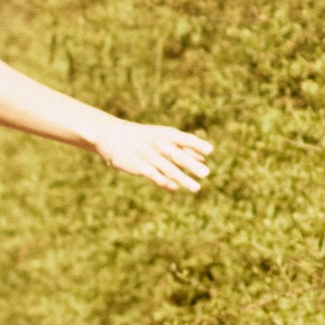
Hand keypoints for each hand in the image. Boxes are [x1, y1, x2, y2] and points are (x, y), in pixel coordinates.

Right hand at [95, 118, 212, 192]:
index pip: (185, 139)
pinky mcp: (138, 166)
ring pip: (168, 169)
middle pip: (178, 155)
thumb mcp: (164, 138)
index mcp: (167, 135)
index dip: (197, 145)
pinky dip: (163, 181)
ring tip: (197, 188)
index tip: (210, 151)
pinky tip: (174, 188)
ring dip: (183, 179)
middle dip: (192, 165)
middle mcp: (159, 144)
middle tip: (206, 173)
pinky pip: (153, 175)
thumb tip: (204, 159)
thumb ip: (184, 148)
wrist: (114, 135)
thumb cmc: (145, 137)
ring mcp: (148, 156)